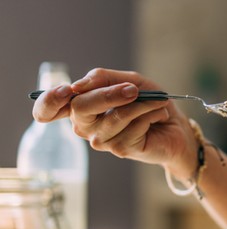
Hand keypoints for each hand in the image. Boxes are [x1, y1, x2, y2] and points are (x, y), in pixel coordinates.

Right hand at [32, 68, 195, 178]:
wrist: (175, 125)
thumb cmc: (149, 101)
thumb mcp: (130, 81)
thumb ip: (103, 78)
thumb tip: (78, 86)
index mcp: (81, 106)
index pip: (47, 109)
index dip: (49, 101)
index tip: (66, 91)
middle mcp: (85, 125)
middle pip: (80, 108)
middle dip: (109, 94)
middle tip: (134, 89)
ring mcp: (100, 140)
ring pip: (114, 117)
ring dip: (141, 104)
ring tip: (158, 102)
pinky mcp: (119, 149)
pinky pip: (133, 127)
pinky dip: (150, 115)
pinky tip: (158, 116)